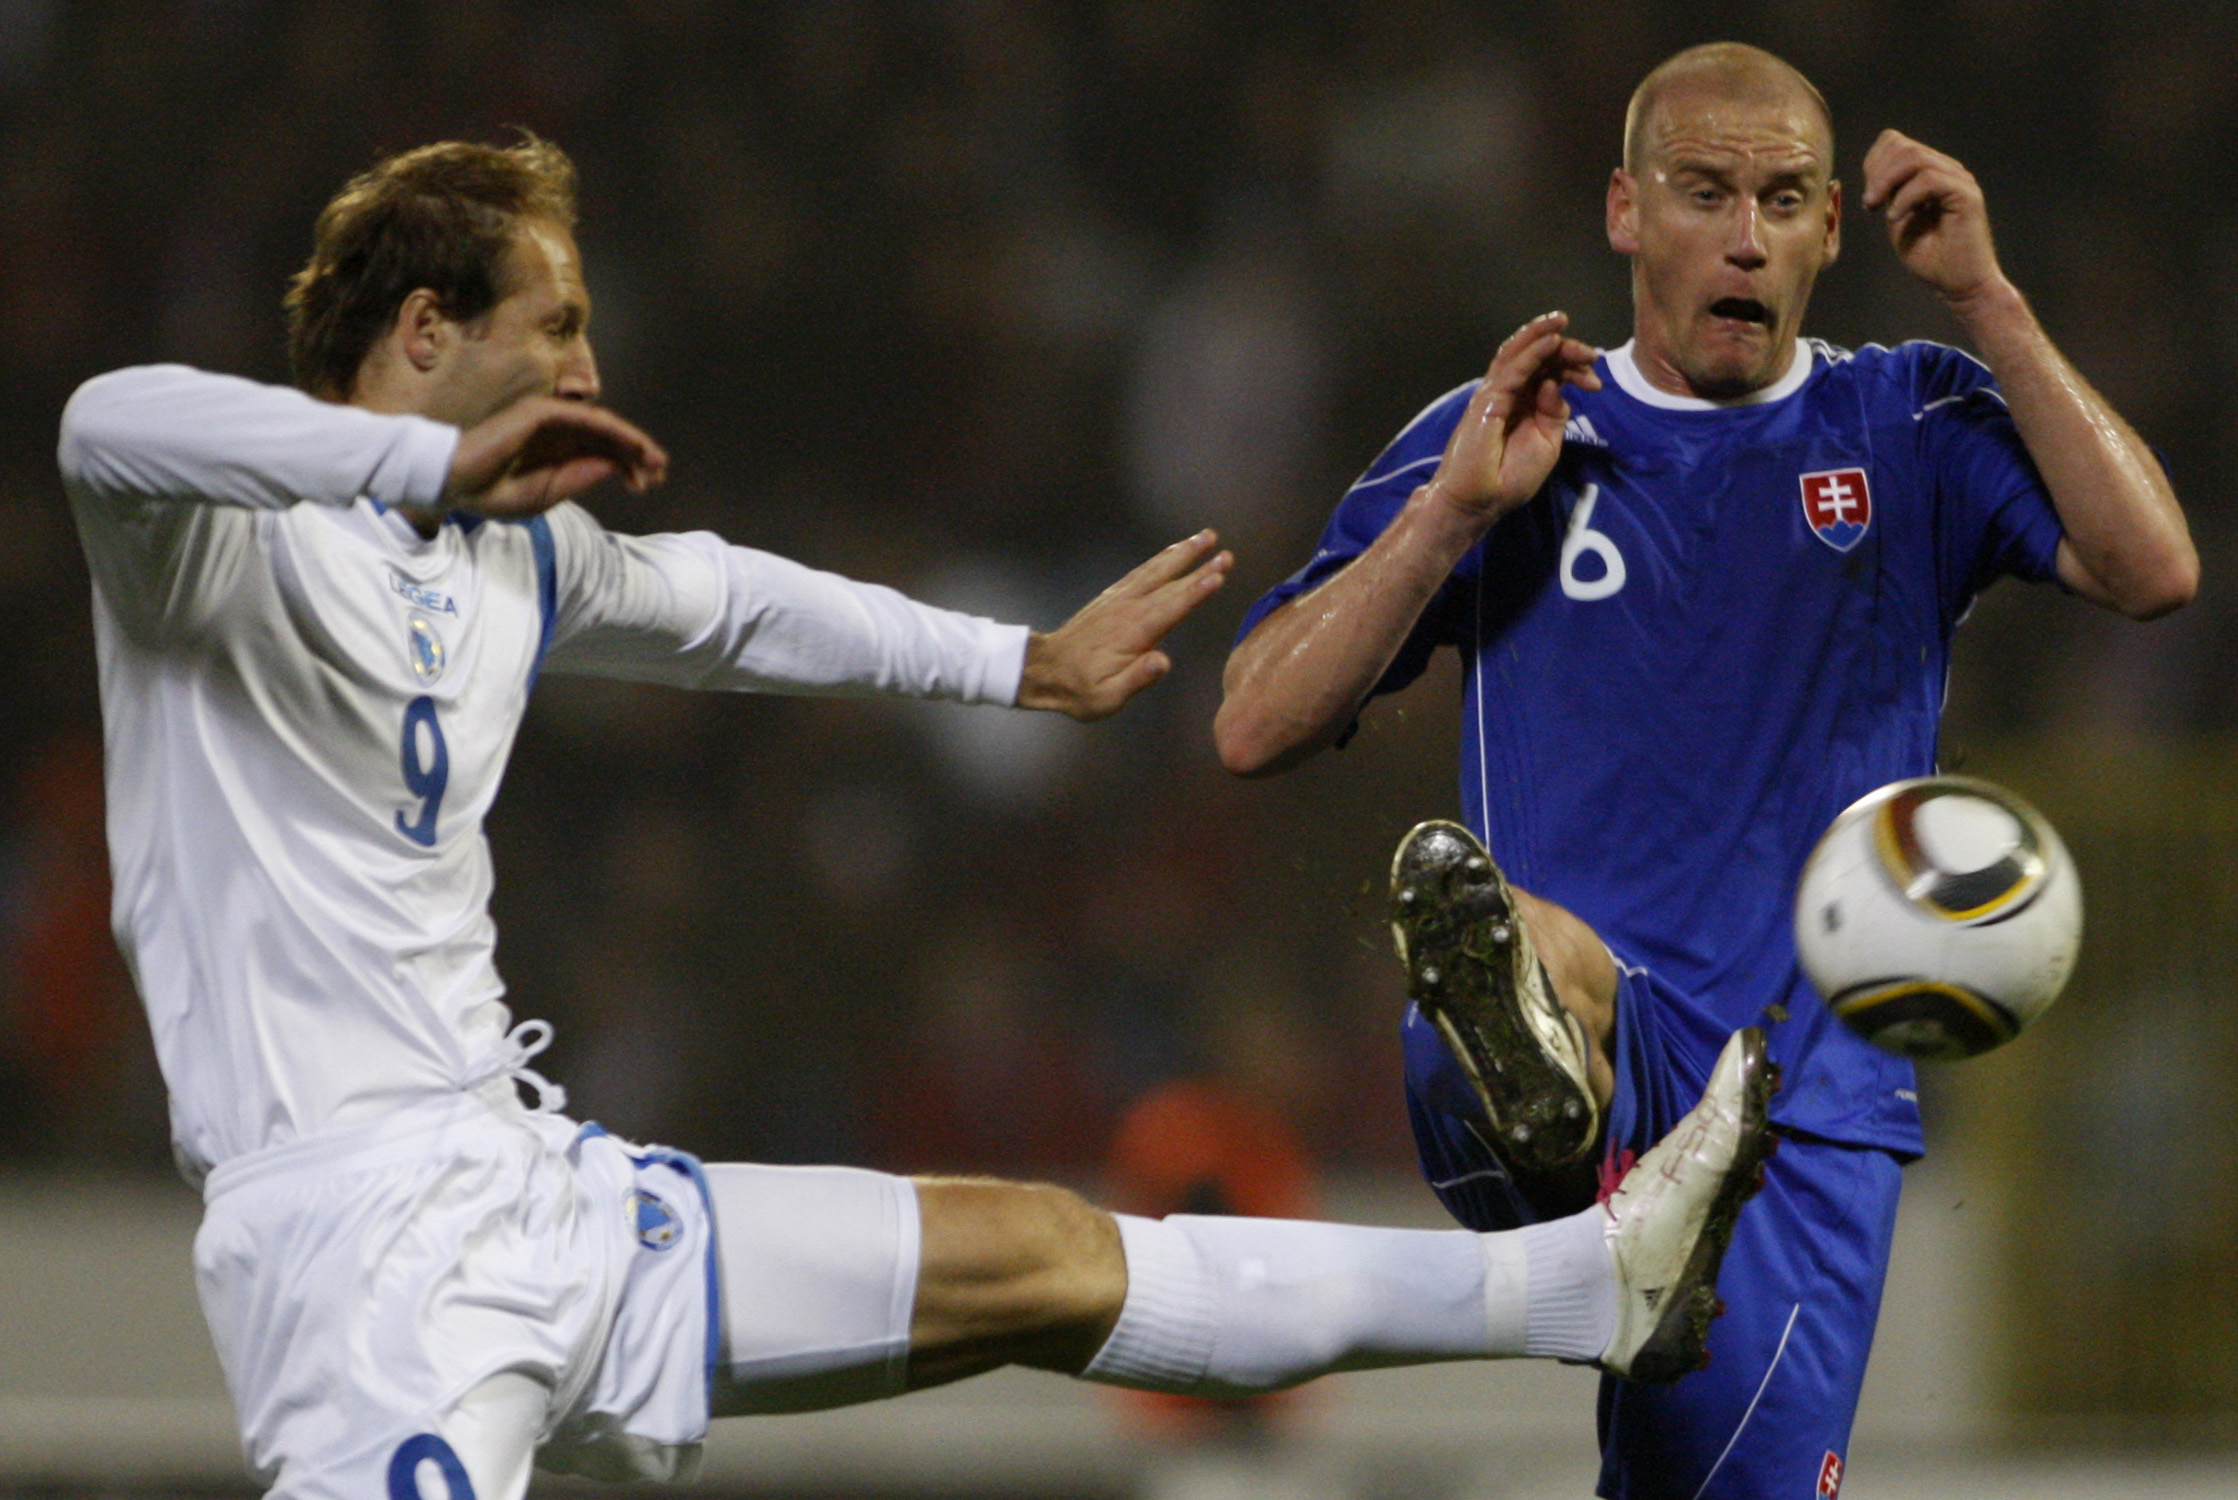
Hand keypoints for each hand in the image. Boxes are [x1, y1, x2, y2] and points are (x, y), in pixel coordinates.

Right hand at [443, 396, 669, 517]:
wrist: (454, 481)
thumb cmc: (492, 493)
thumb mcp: (546, 495)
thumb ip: (579, 478)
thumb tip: (615, 466)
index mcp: (555, 453)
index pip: (599, 453)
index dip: (627, 467)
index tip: (646, 486)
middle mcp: (556, 433)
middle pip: (607, 439)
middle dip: (637, 455)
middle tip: (660, 473)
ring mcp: (549, 420)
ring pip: (602, 427)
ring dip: (631, 441)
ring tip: (653, 460)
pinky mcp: (542, 412)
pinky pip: (586, 418)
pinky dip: (611, 430)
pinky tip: (629, 445)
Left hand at [1018, 530, 1232, 719]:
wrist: (1044, 670)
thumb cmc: (1079, 690)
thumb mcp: (1106, 698)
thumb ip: (1136, 679)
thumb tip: (1163, 662)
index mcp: (1132, 633)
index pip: (1171, 608)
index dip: (1196, 591)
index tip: (1218, 575)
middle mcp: (1127, 609)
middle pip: (1168, 583)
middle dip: (1199, 567)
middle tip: (1225, 552)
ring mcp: (1117, 600)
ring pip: (1154, 570)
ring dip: (1181, 553)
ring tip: (1205, 537)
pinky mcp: (1111, 597)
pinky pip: (1140, 572)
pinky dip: (1159, 559)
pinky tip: (1172, 552)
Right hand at [1422, 312, 1600, 524]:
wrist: (1479, 501)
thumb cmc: (1508, 478)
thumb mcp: (1546, 443)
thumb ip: (1554, 413)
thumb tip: (1557, 383)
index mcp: (1525, 403)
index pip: (1548, 372)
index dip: (1572, 368)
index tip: (1595, 381)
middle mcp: (1509, 393)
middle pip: (1535, 358)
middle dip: (1564, 349)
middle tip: (1591, 354)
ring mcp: (1495, 395)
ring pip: (1517, 354)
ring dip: (1541, 335)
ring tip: (1561, 321)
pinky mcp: (1487, 401)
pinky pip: (1511, 370)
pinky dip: (1531, 353)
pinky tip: (1550, 342)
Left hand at [1861, 129, 2004, 304]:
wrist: (1958, 283)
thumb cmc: (1930, 256)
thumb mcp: (1898, 218)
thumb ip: (1889, 193)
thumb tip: (1872, 173)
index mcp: (1931, 172)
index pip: (1896, 142)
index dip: (1874, 163)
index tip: (1868, 196)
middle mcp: (1947, 170)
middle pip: (1903, 146)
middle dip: (1876, 172)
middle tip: (1869, 204)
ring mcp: (1959, 180)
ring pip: (1915, 157)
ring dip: (1886, 182)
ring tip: (1877, 208)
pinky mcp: (1966, 196)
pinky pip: (1929, 180)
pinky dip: (1905, 198)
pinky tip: (1896, 218)